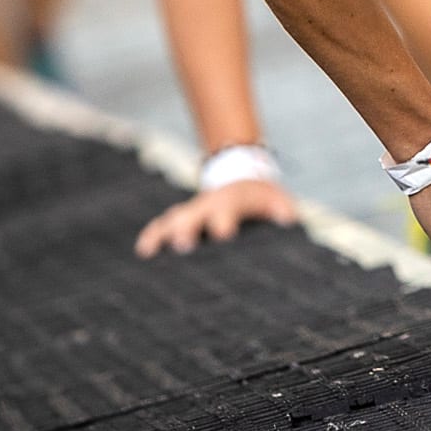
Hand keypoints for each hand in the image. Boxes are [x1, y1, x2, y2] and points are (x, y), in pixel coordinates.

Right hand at [133, 177, 296, 255]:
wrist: (246, 179)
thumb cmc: (265, 201)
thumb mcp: (279, 201)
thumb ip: (283, 209)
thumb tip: (287, 218)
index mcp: (233, 201)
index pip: (227, 211)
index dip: (224, 222)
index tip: (222, 235)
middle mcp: (208, 205)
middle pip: (194, 216)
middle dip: (187, 229)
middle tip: (182, 246)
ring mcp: (193, 211)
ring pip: (173, 219)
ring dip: (162, 233)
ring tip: (148, 251)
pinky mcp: (182, 219)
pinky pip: (163, 225)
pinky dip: (152, 236)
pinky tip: (144, 252)